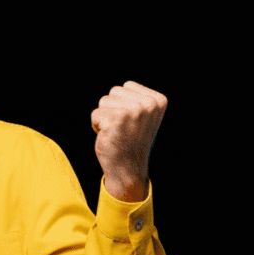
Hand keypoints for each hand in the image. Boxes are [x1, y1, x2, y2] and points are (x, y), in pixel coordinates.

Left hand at [91, 81, 166, 201]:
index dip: (122, 104)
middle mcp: (148, 104)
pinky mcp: (116, 119)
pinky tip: (109, 137)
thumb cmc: (131, 140)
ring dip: (104, 117)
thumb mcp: (142, 116)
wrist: (128, 168)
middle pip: (114, 91)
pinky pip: (95, 114)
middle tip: (122, 128)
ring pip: (104, 101)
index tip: (131, 122)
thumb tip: (122, 88)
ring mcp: (133, 111)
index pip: (126, 86)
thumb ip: (136, 99)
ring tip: (116, 132)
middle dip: (112, 109)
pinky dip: (97, 126)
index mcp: (158, 100)